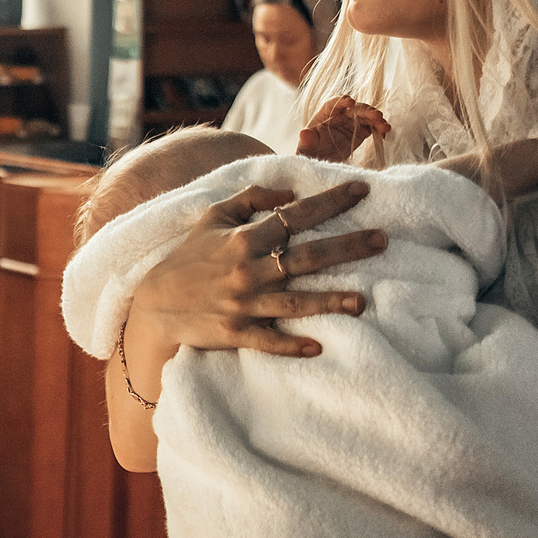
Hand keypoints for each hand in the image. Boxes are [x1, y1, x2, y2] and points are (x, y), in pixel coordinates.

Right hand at [126, 179, 382, 357]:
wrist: (154, 305)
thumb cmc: (189, 257)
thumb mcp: (212, 218)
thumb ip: (250, 199)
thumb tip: (290, 193)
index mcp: (242, 238)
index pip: (294, 216)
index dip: (329, 202)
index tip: (362, 191)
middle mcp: (246, 270)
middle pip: (304, 257)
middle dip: (346, 247)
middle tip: (383, 240)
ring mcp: (242, 304)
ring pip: (293, 302)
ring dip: (328, 301)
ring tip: (362, 302)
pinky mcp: (235, 333)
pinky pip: (267, 340)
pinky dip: (290, 344)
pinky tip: (317, 347)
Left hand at [296, 96, 390, 162]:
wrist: (318, 164)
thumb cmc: (309, 153)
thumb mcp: (306, 148)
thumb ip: (307, 140)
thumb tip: (304, 133)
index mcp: (324, 115)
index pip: (333, 104)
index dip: (342, 101)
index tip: (350, 102)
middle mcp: (339, 116)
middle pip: (354, 109)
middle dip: (365, 111)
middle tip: (377, 116)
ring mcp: (351, 123)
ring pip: (365, 117)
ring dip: (376, 119)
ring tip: (385, 126)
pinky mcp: (360, 132)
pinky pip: (371, 127)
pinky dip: (378, 128)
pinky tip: (384, 133)